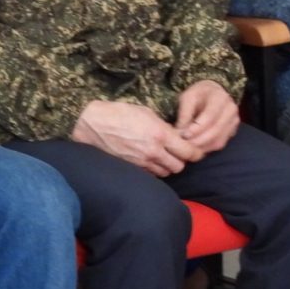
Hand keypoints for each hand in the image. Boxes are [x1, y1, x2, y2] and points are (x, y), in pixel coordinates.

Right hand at [73, 99, 191, 175]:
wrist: (93, 124)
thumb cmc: (120, 113)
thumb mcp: (147, 113)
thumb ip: (164, 128)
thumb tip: (177, 136)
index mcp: (160, 134)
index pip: (188, 151)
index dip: (195, 153)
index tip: (196, 152)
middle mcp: (153, 151)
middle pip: (179, 166)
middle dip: (181, 161)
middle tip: (178, 154)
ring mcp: (142, 162)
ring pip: (166, 173)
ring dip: (167, 167)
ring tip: (163, 158)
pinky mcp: (132, 168)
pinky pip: (151, 175)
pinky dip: (154, 170)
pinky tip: (150, 162)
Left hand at [174, 79, 240, 157]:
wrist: (213, 93)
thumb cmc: (198, 95)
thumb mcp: (187, 98)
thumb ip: (184, 114)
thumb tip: (180, 133)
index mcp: (219, 97)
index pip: (209, 116)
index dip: (196, 128)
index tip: (183, 135)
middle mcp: (230, 110)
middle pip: (215, 131)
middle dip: (197, 141)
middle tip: (183, 146)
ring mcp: (234, 121)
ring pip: (218, 140)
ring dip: (202, 147)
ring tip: (188, 148)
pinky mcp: (233, 131)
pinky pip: (220, 144)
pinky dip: (207, 148)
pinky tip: (196, 147)